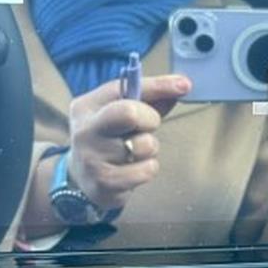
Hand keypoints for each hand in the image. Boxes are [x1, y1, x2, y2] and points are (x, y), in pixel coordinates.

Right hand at [66, 74, 190, 210]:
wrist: (84, 181)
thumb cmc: (111, 140)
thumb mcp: (122, 114)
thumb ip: (150, 98)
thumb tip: (182, 85)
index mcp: (87, 106)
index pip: (124, 87)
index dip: (158, 85)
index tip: (184, 85)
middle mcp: (85, 130)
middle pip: (129, 113)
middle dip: (150, 119)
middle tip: (146, 128)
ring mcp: (92, 157)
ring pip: (144, 144)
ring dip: (150, 148)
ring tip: (136, 153)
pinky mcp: (104, 182)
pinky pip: (146, 170)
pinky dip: (148, 169)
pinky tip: (134, 170)